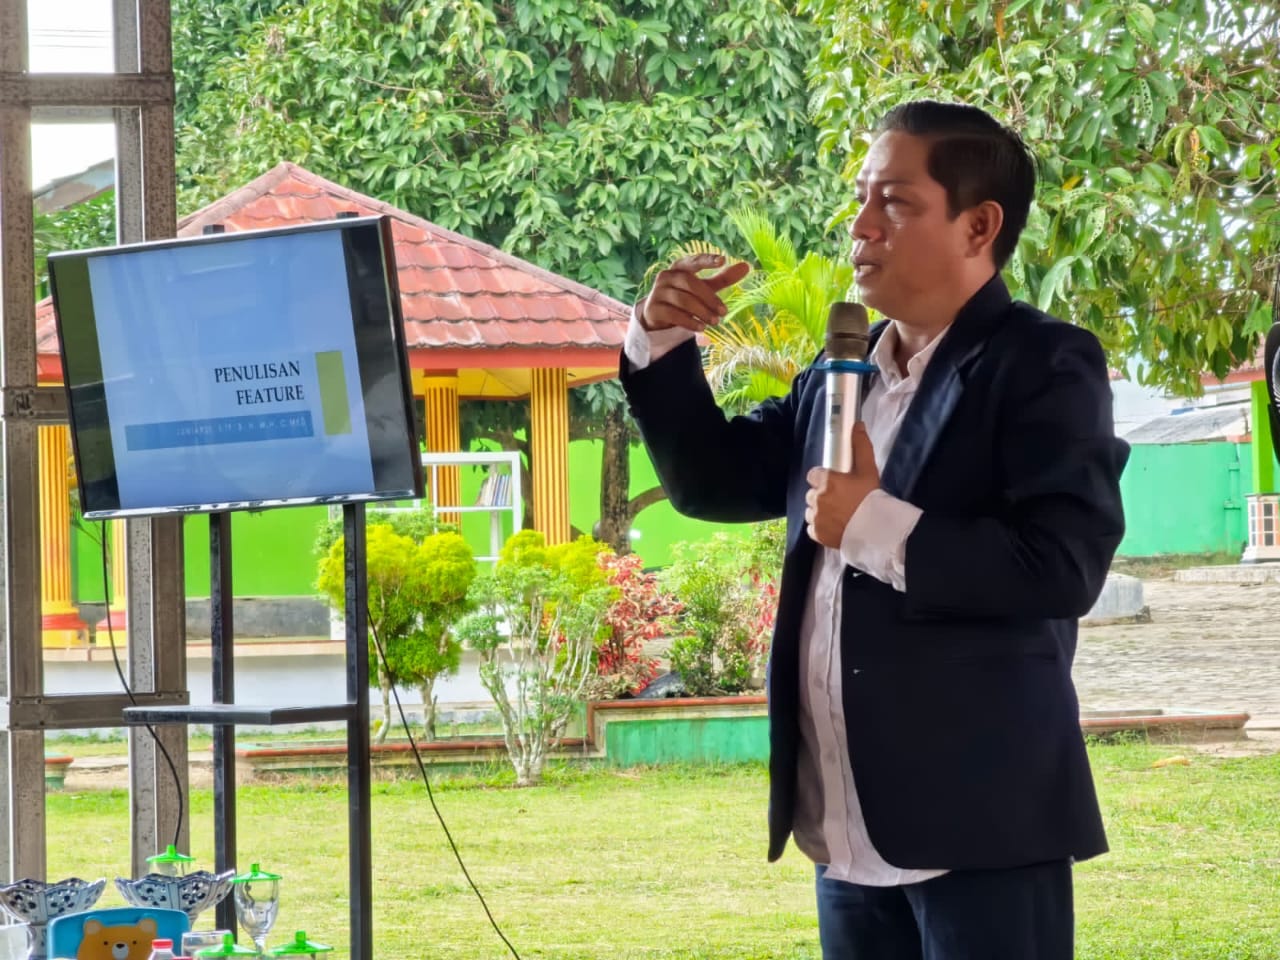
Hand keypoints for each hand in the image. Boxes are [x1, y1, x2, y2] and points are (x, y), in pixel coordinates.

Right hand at [636, 252, 750, 331]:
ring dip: (702, 311)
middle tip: (724, 312)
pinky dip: (690, 321)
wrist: (657, 316)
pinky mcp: (654, 309)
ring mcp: (658, 293)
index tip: (722, 260)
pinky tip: (701, 327)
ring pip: (683, 300)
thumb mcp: (704, 288)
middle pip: (689, 283)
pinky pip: (674, 314)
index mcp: (679, 267)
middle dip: (709, 298)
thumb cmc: (684, 297)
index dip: (706, 260)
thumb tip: (746, 266)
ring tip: (715, 322)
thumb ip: (722, 278)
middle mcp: (666, 277)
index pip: (693, 260)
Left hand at [805, 423, 880, 548]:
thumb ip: (860, 446)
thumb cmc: (872, 498)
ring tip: (839, 514)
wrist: (877, 530)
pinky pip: (812, 528)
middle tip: (841, 499)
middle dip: (823, 495)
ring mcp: (815, 518)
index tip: (835, 482)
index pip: (813, 475)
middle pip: (812, 493)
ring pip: (811, 510)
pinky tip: (835, 525)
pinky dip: (820, 527)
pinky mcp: (817, 534)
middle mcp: (816, 499)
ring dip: (820, 511)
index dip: (823, 478)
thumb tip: (857, 425)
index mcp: (826, 481)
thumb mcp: (869, 470)